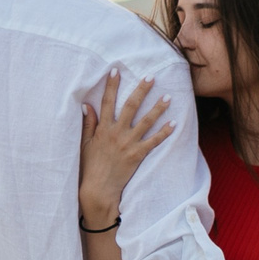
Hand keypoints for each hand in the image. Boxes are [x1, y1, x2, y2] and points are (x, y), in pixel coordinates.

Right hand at [78, 71, 174, 228]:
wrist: (97, 189)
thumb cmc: (89, 166)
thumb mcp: (84, 143)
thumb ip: (88, 124)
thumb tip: (87, 105)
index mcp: (103, 128)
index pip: (107, 102)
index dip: (112, 85)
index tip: (116, 70)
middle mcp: (116, 133)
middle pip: (131, 106)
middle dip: (141, 90)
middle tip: (151, 77)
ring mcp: (128, 144)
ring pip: (146, 122)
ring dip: (158, 109)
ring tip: (168, 97)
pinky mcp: (137, 155)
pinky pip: (153, 142)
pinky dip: (164, 133)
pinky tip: (174, 124)